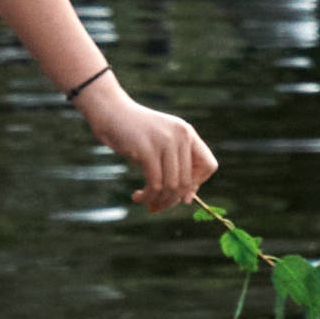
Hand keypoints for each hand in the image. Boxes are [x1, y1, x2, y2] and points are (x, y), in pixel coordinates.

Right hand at [86, 84, 216, 214]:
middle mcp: (181, 136)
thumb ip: (175, 166)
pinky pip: (154, 184)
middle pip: (188, 181)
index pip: (209, 165)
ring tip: (146, 203)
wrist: (109, 111)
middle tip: (156, 207)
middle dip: (172, 200)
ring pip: (172, 186)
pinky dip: (147, 196)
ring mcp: (165, 141)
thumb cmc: (133, 133)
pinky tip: (137, 197)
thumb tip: (187, 199)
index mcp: (187, 133)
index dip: (197, 183)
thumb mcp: (160, 145)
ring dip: (159, 201)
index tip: (180, 193)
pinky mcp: (147, 150)